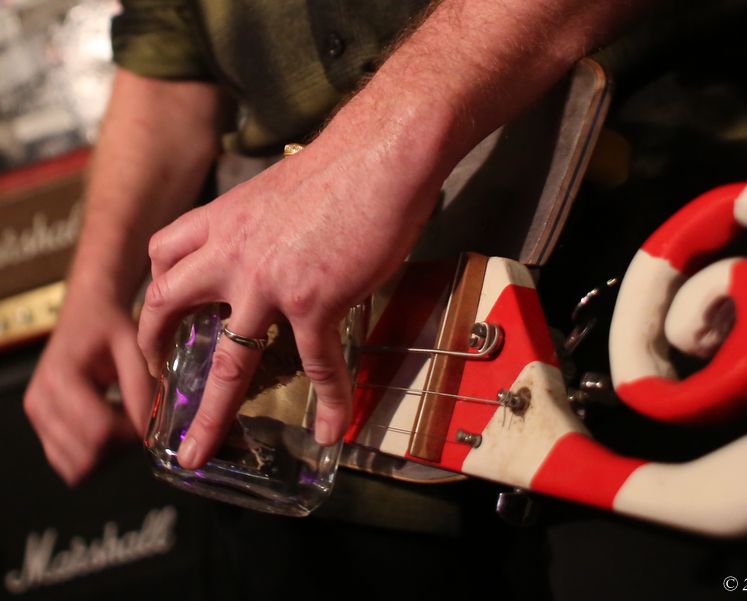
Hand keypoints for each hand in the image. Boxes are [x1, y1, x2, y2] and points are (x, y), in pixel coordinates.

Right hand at [24, 291, 153, 484]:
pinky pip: (67, 461)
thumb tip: (150, 431)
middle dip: (121, 448)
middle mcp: (40, 402)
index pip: (99, 432)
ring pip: (76, 466)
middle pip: (87, 455)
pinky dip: (93, 454)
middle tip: (138, 420)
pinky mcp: (41, 424)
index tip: (148, 418)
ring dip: (108, 454)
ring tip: (123, 421)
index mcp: (60, 379)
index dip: (132, 434)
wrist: (89, 311)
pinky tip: (109, 426)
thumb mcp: (135, 347)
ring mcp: (37, 416)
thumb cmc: (112, 324)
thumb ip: (143, 389)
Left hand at [137, 126, 443, 468]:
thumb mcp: (281, 191)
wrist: (380, 154)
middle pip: (169, 307)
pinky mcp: (314, 301)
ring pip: (229, 360)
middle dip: (152, 349)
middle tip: (153, 383)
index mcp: (224, 219)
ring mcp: (269, 282)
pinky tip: (333, 428)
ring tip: (200, 452)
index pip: (165, 253)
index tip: (161, 314)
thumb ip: (266, 223)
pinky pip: (317, 364)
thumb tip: (281, 244)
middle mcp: (232, 254)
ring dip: (212, 413)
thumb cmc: (344, 165)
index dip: (156, 288)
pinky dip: (329, 400)